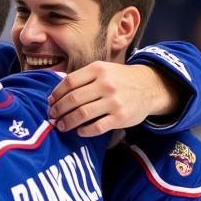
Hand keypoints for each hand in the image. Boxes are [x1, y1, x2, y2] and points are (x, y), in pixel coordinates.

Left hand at [48, 62, 177, 134]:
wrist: (150, 87)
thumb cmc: (120, 79)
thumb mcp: (103, 70)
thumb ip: (83, 78)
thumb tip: (56, 95)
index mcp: (98, 69)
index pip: (69, 82)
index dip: (56, 94)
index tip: (50, 102)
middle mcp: (106, 84)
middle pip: (73, 99)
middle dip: (58, 110)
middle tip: (52, 116)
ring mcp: (114, 101)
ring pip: (82, 114)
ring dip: (67, 122)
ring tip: (61, 126)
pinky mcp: (121, 117)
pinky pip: (96, 127)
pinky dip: (84, 131)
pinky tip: (79, 131)